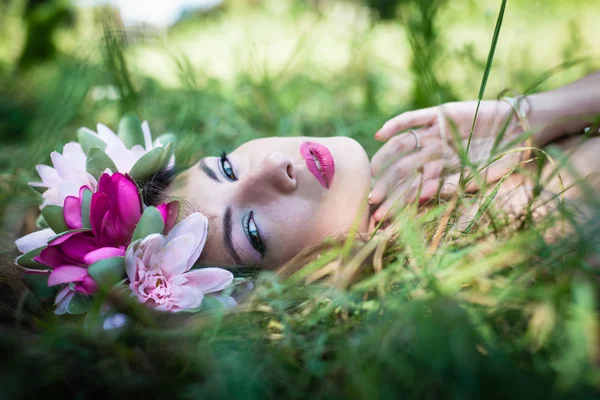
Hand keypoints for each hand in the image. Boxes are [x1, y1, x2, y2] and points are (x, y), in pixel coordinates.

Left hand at [370, 100, 528, 220]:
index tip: (381, 218)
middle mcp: (433, 152)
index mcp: (442, 171)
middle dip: (387, 188)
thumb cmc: (507, 158)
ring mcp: (434, 133)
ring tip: (371, 174)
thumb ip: (456, 187)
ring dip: (384, 160)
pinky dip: (395, 124)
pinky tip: (379, 135)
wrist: (523, 128)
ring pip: (401, 147)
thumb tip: (423, 197)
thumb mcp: (483, 178)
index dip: (397, 204)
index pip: (412, 189)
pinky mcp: (439, 114)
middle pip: (402, 171)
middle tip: (372, 203)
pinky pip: (412, 118)